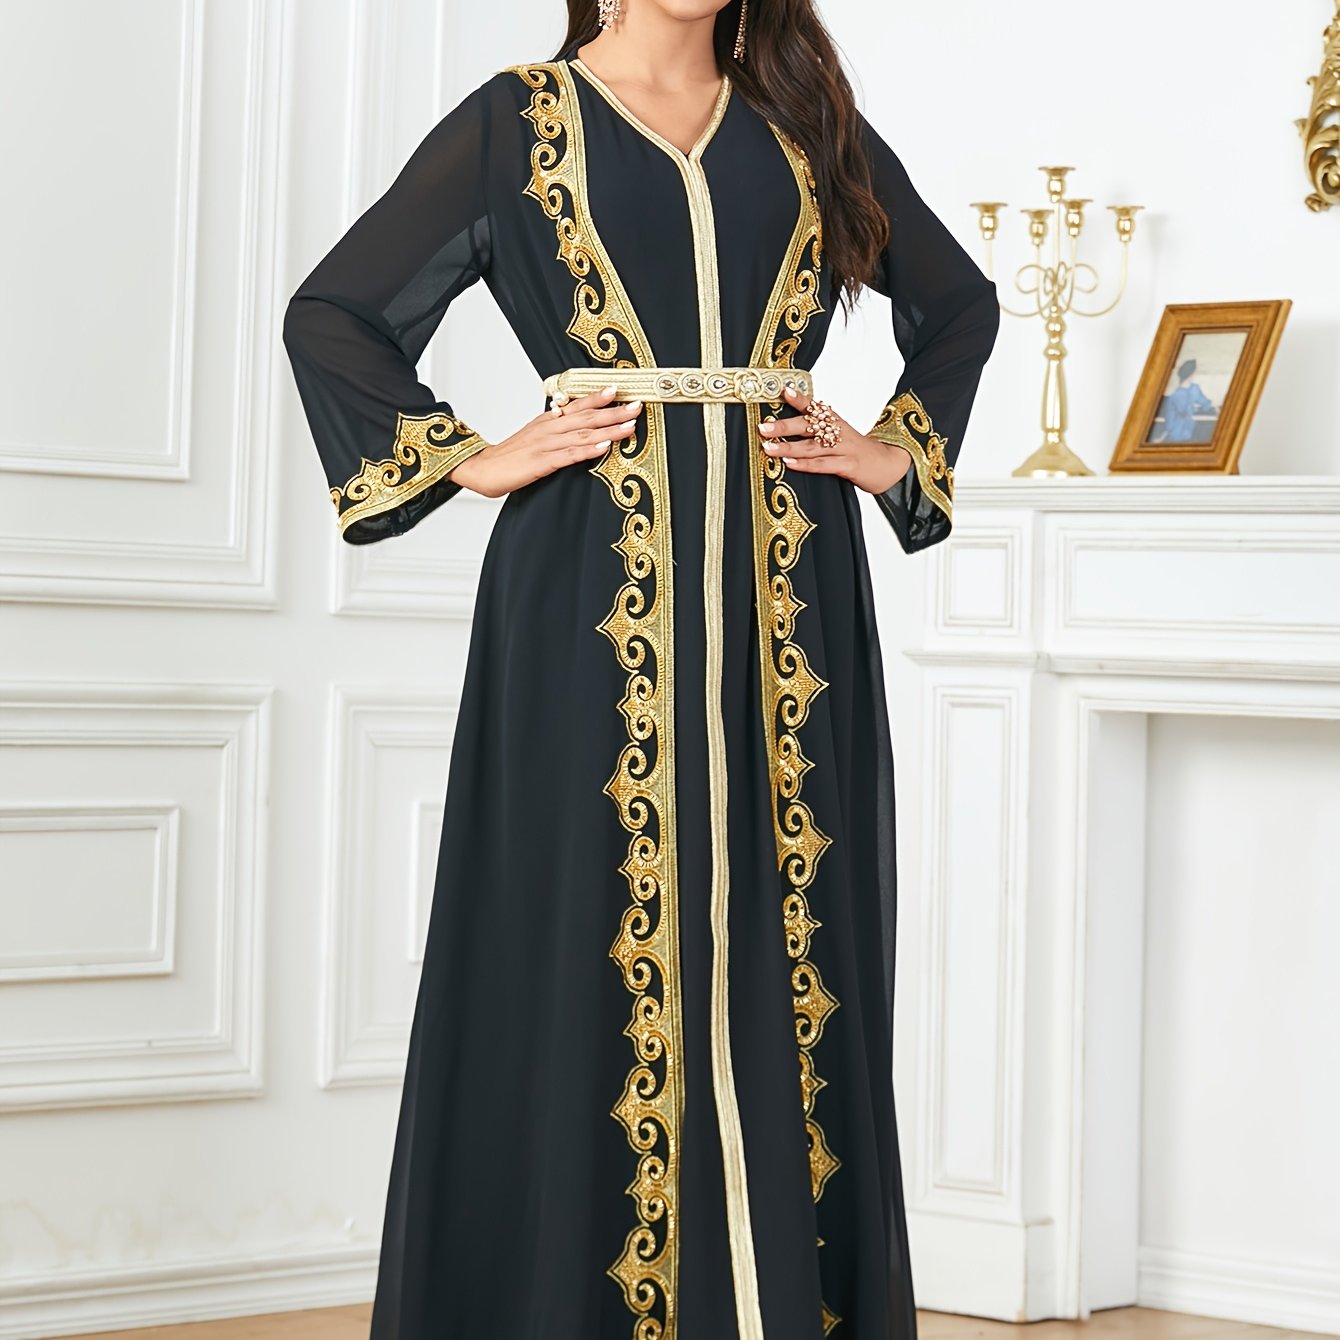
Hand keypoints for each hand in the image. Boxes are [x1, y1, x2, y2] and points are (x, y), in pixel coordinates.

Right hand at [447, 385, 642, 497]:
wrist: (482, 468)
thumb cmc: (510, 455)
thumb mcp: (533, 434)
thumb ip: (554, 426)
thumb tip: (572, 417)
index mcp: (548, 421)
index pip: (577, 405)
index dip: (598, 398)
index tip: (618, 390)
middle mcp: (549, 428)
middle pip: (586, 417)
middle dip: (613, 412)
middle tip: (636, 406)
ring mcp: (546, 445)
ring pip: (582, 435)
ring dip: (608, 430)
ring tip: (629, 426)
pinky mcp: (542, 463)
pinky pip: (568, 456)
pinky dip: (587, 451)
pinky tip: (603, 448)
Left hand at [758, 384, 911, 494]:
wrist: (889, 465)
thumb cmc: (858, 452)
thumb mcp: (840, 437)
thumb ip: (818, 433)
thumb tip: (788, 430)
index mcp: (836, 422)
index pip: (816, 407)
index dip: (801, 399)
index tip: (784, 390)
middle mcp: (839, 432)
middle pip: (810, 426)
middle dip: (785, 425)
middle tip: (764, 426)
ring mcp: (845, 449)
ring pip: (812, 447)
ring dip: (789, 446)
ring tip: (768, 447)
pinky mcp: (850, 466)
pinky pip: (824, 464)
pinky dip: (806, 464)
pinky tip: (790, 463)